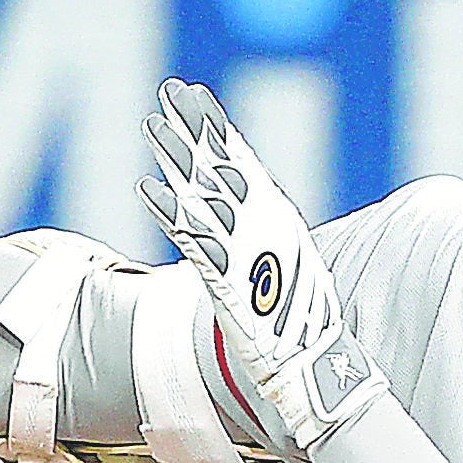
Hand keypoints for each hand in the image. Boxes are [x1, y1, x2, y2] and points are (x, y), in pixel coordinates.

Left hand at [140, 77, 388, 451]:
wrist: (317, 371)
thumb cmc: (301, 328)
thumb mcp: (286, 271)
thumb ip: (263, 244)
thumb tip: (243, 231)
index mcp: (277, 220)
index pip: (242, 162)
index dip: (216, 128)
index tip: (193, 95)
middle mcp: (263, 228)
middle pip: (221, 167)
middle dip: (194, 128)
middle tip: (168, 91)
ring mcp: (246, 252)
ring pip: (204, 194)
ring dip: (176, 157)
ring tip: (150, 123)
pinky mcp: (228, 281)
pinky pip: (193, 240)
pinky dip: (169, 212)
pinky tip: (145, 187)